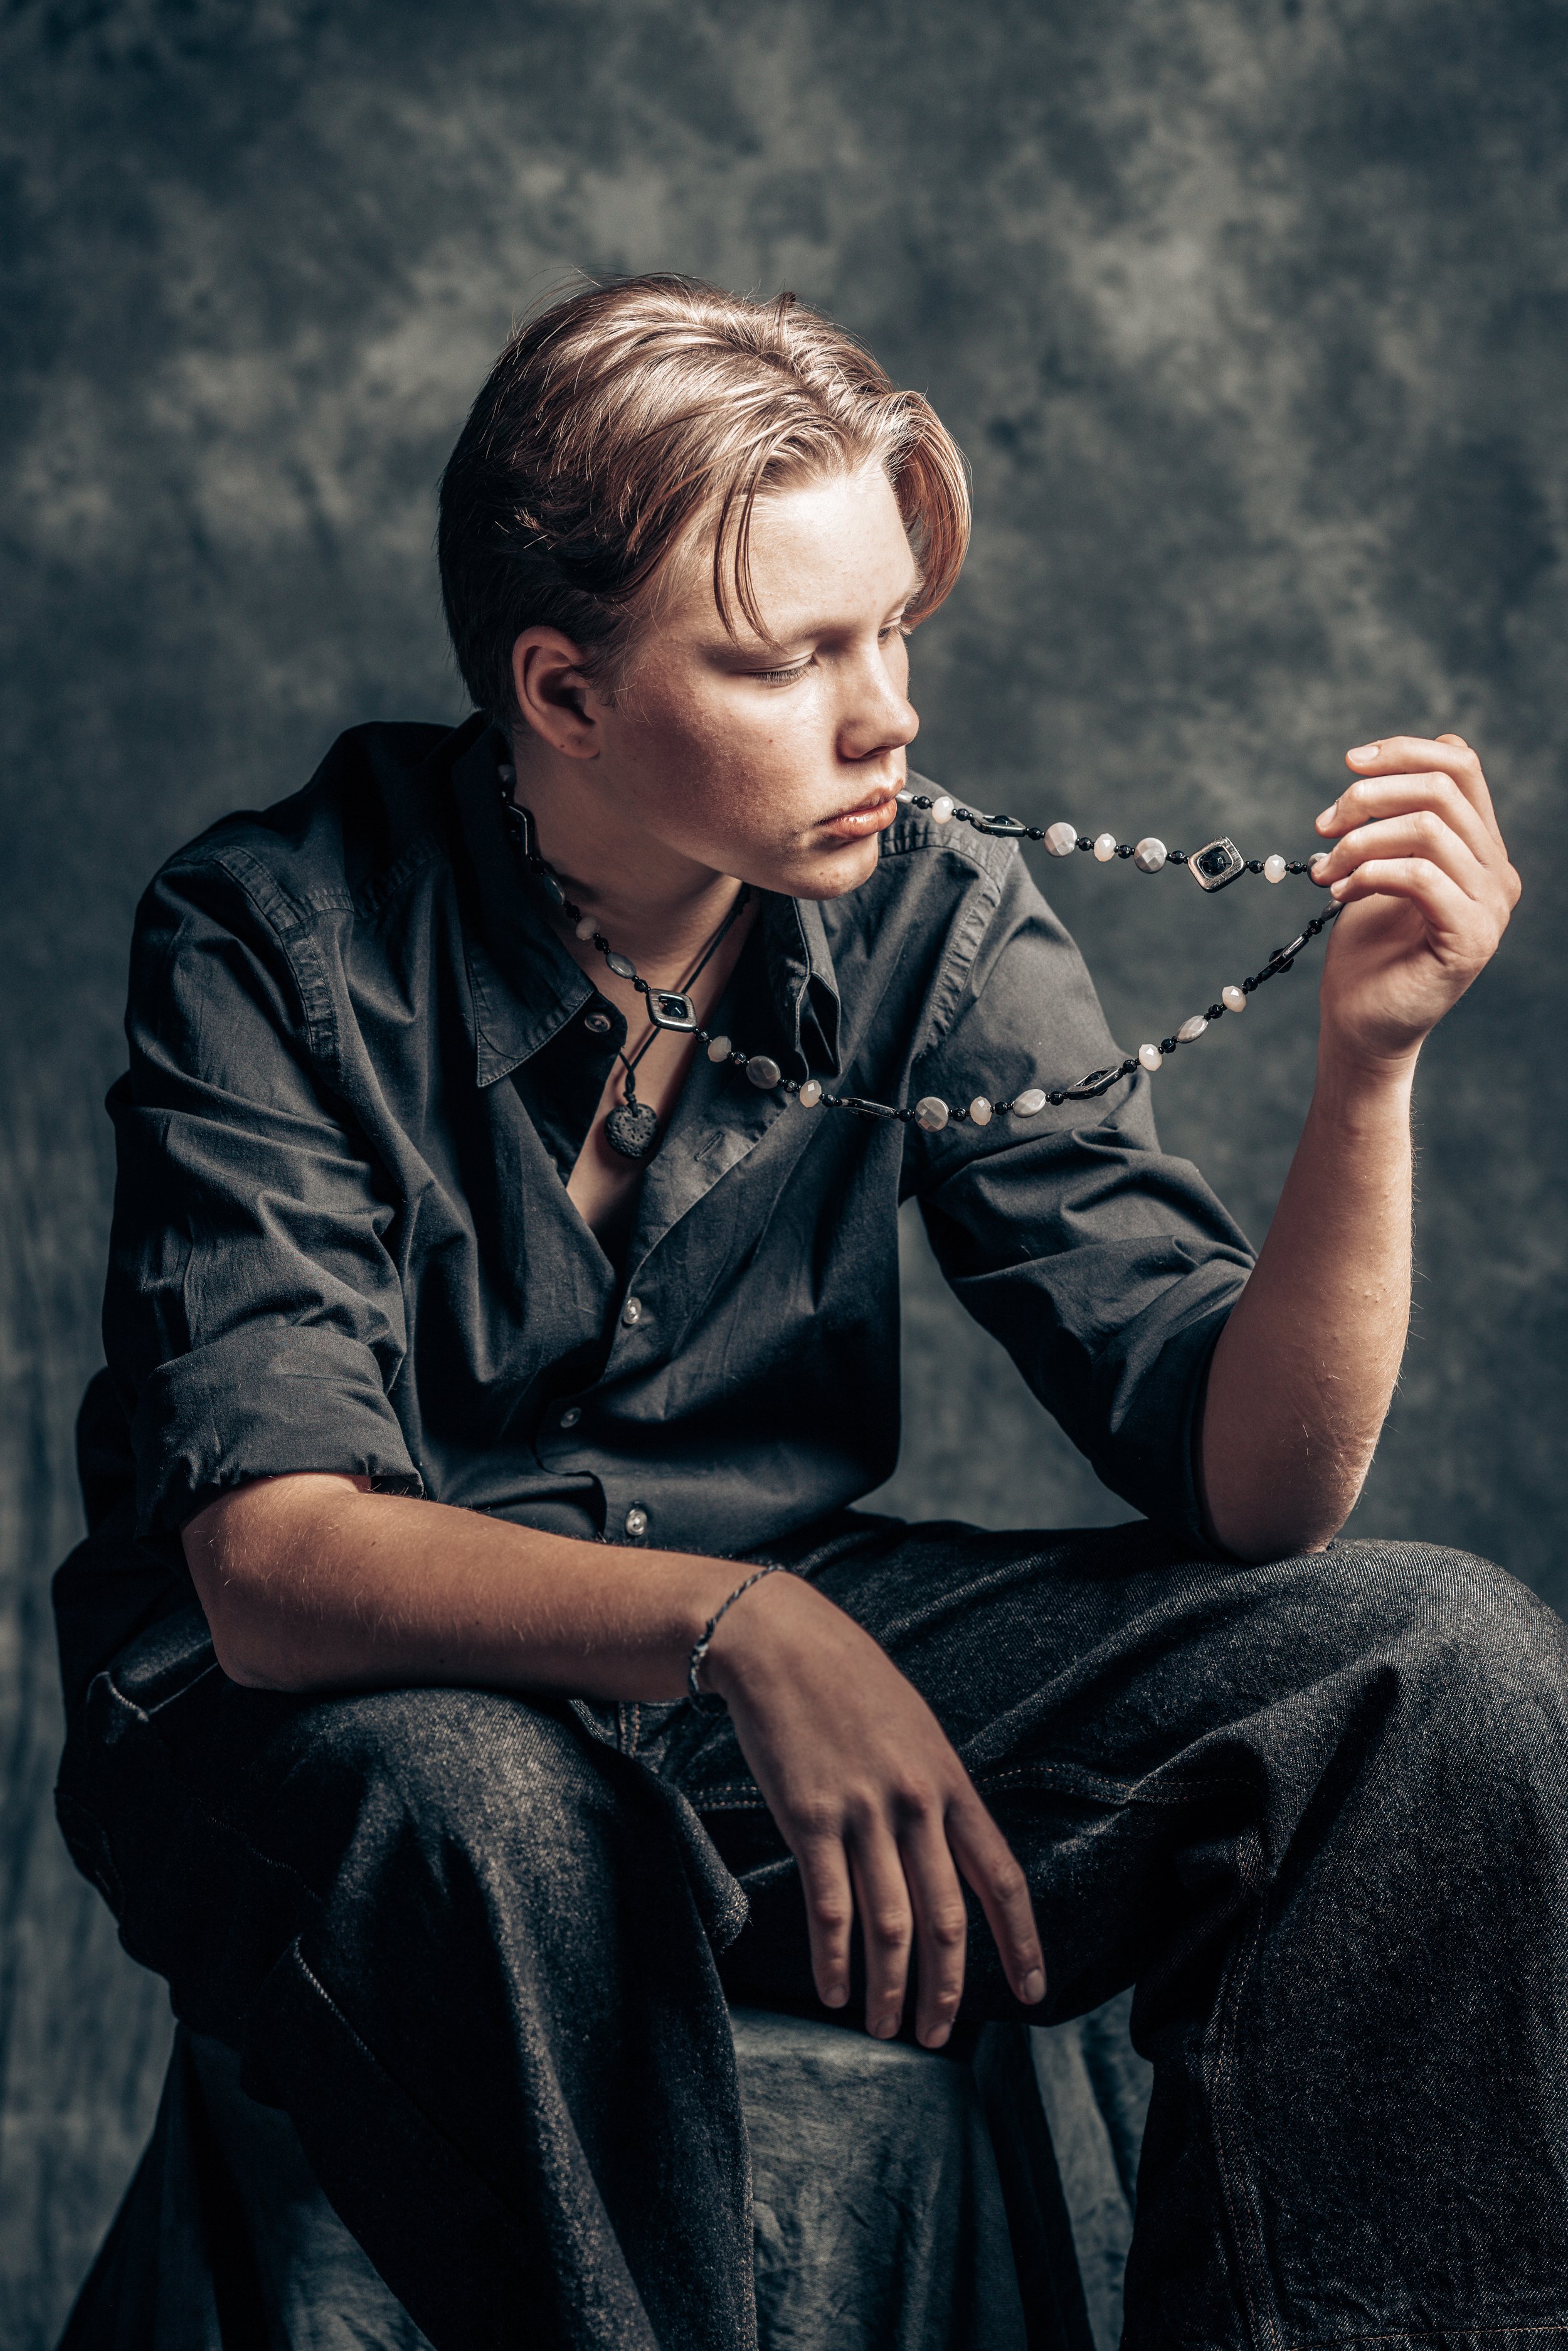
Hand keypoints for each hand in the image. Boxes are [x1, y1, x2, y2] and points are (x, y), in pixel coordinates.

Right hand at [703, 1573, 1044, 2047]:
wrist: (779, 1643)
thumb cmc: (847, 1683)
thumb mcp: (915, 1729)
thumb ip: (937, 1791)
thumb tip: (953, 1853)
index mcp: (951, 1782)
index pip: (1002, 1878)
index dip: (1021, 1944)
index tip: (1032, 1994)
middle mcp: (916, 1802)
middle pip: (946, 1918)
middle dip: (947, 1988)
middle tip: (938, 2033)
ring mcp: (863, 1812)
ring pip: (890, 1926)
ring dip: (889, 1989)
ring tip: (885, 2027)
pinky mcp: (809, 1819)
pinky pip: (831, 1907)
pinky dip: (835, 1960)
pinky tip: (835, 1990)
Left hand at [1311, 734, 1519, 1070]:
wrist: (1360, 1024)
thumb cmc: (1366, 951)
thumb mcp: (1377, 869)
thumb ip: (1392, 822)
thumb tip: (1371, 767)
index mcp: (1479, 848)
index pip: (1459, 766)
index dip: (1403, 751)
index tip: (1349, 764)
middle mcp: (1496, 873)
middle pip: (1441, 789)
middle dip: (1367, 797)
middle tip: (1322, 828)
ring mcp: (1490, 907)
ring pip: (1427, 829)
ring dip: (1359, 841)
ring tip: (1324, 871)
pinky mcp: (1470, 938)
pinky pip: (1420, 876)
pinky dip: (1369, 874)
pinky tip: (1339, 893)